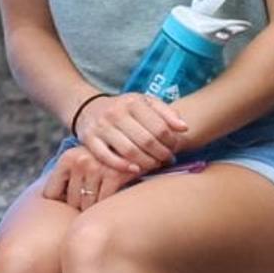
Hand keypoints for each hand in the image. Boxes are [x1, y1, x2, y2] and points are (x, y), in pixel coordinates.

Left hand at [46, 145, 136, 212]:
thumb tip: (48, 204)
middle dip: (81, 205)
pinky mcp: (114, 174)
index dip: (62, 200)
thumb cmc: (105, 161)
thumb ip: (68, 180)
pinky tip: (114, 197)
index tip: (74, 199)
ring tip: (104, 196)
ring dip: (95, 207)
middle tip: (95, 198)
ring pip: (87, 205)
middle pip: (70, 202)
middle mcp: (79, 161)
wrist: (137, 145)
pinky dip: (108, 205)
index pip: (50, 193)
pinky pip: (103, 202)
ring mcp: (97, 167)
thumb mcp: (83, 164)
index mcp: (67, 158)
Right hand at [70, 88, 192, 180]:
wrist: (88, 107)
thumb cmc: (124, 108)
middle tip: (167, 160)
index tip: (175, 148)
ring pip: (129, 151)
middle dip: (161, 154)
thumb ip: (166, 113)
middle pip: (146, 140)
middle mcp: (116, 113)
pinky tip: (135, 170)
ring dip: (146, 162)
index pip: (159, 127)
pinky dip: (122, 166)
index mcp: (133, 102)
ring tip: (155, 165)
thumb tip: (184, 128)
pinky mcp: (89, 139)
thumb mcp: (145, 103)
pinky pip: (107, 157)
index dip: (171, 141)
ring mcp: (102, 126)